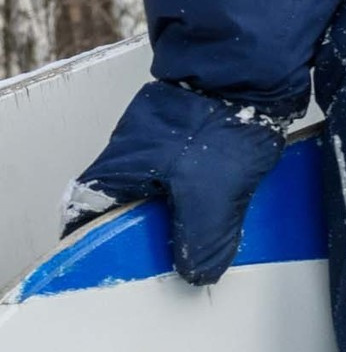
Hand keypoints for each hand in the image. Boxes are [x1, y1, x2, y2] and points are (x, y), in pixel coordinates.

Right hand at [65, 79, 296, 283]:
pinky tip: (223, 222)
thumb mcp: (210, 196)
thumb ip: (201, 239)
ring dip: (178, 224)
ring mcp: (160, 152)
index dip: (96, 248)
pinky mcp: (191, 146)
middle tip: (167, 271)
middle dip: (144, 243)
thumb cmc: (220, 128)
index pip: (86, 217)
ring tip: (200, 251)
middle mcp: (130, 162)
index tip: (118, 273)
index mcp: (116, 172)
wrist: (253, 79)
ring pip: (161, 201)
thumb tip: (197, 273)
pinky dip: (201, 205)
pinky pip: (188, 186)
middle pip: (125, 214)